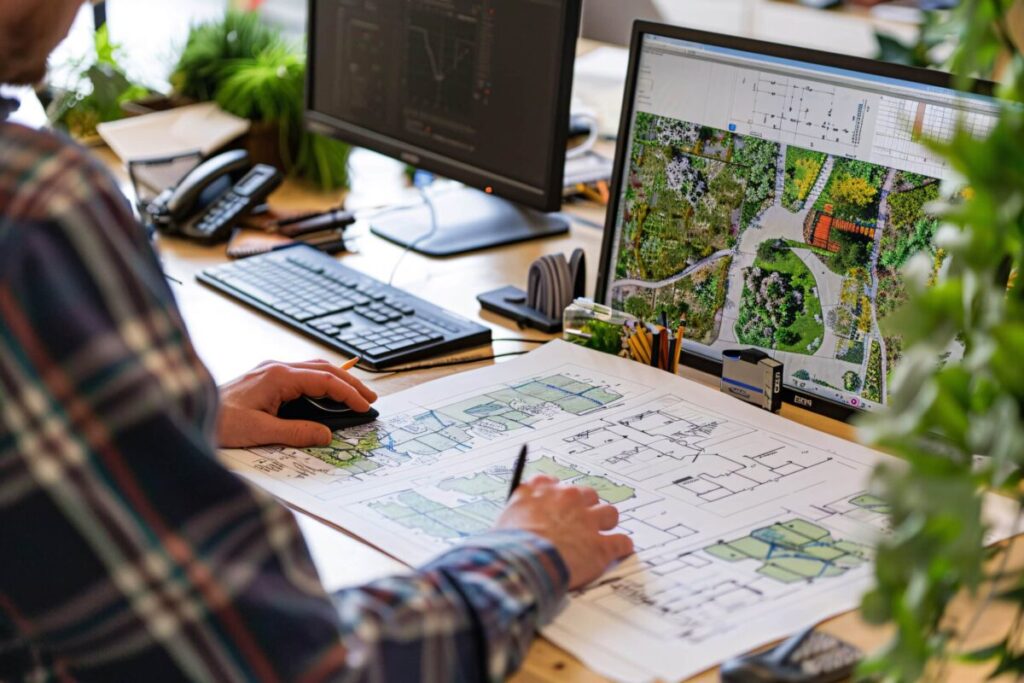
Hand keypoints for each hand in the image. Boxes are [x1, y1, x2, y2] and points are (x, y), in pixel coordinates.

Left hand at [217, 360, 376, 447]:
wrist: (188, 410)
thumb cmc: (218, 422)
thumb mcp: (260, 432)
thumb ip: (296, 432)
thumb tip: (325, 435)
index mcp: (277, 377)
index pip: (324, 380)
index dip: (348, 393)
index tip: (366, 406)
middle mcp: (275, 368)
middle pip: (323, 369)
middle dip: (349, 382)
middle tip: (371, 397)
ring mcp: (268, 370)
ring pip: (312, 368)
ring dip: (336, 380)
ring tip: (354, 393)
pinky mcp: (263, 378)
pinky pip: (300, 374)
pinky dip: (320, 381)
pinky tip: (325, 392)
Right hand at [495, 475, 633, 588]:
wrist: (522, 562)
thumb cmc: (508, 545)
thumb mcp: (503, 519)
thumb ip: (517, 512)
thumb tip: (517, 520)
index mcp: (540, 491)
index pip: (552, 483)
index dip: (555, 495)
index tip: (555, 503)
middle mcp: (566, 500)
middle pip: (586, 494)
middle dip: (585, 507)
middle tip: (579, 522)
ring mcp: (587, 521)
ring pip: (609, 513)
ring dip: (605, 523)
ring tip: (601, 534)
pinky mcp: (601, 546)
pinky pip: (621, 541)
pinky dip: (621, 546)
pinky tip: (620, 550)